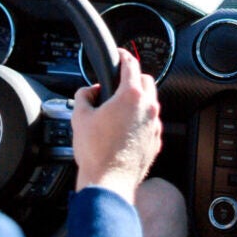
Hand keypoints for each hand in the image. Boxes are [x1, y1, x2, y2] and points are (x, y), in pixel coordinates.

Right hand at [71, 48, 162, 204]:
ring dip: (139, 100)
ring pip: (152, 102)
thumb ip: (84, 96)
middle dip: (134, 78)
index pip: (131, 65)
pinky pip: (152, 123)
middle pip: (147, 81)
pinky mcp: (156, 141)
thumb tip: (89, 92)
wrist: (109, 182)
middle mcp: (148, 108)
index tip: (121, 55)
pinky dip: (142, 120)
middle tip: (119, 83)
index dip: (124, 56)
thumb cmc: (96, 152)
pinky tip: (126, 128)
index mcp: (130, 96)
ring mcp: (155, 125)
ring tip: (120, 108)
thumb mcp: (79, 117)